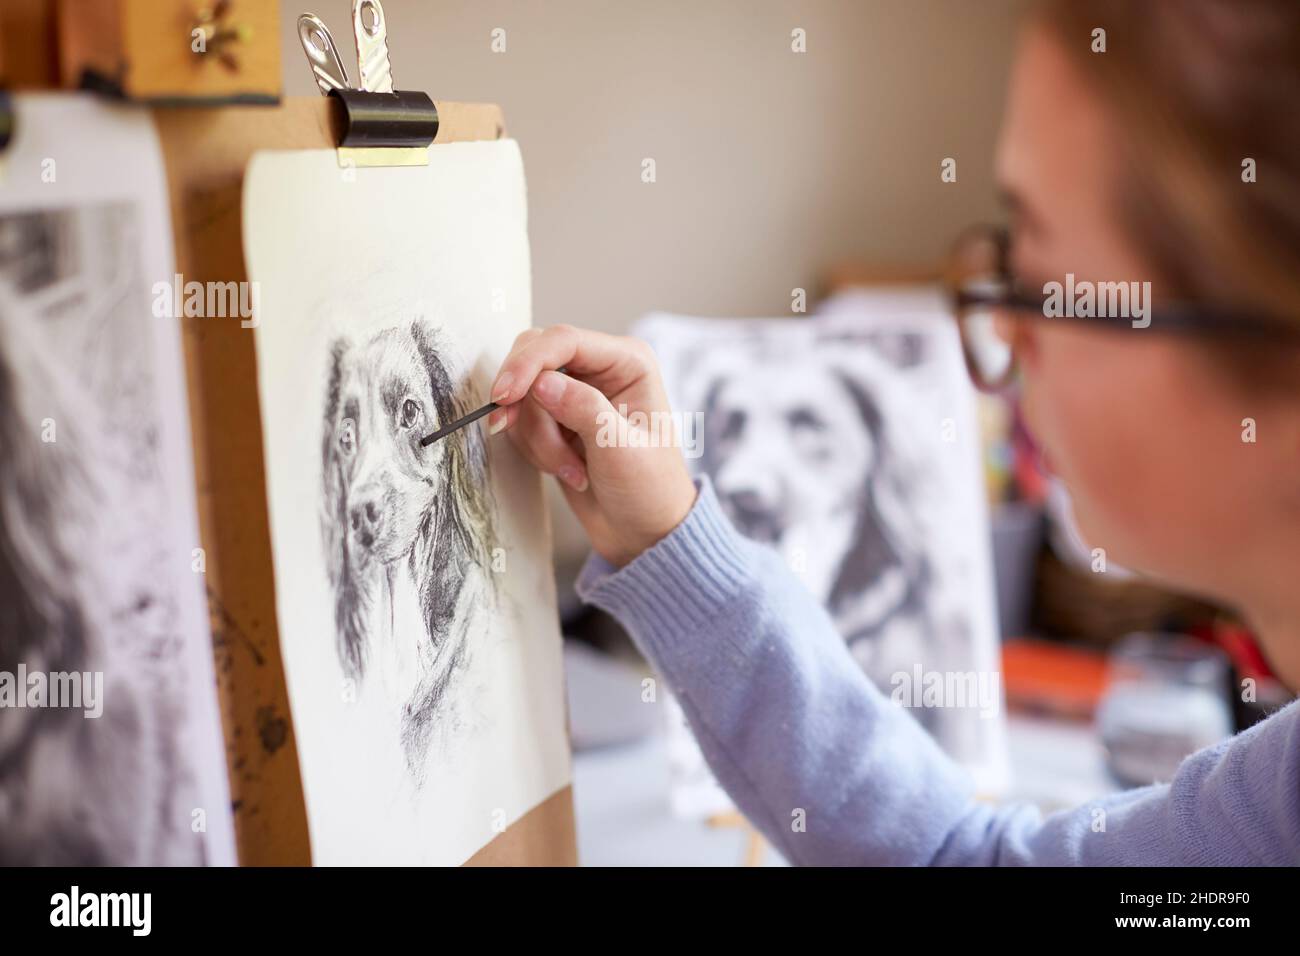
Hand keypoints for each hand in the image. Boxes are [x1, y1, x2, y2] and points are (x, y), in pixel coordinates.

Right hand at [488, 324, 697, 566]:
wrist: (643, 532)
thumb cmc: (649, 490)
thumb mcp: (620, 449)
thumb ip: (583, 409)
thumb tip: (541, 382)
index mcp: (628, 362)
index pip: (563, 341)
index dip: (527, 364)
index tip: (504, 397)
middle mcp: (600, 369)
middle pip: (534, 360)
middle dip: (528, 408)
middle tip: (523, 438)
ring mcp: (576, 393)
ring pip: (524, 396)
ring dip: (538, 439)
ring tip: (573, 470)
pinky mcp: (556, 418)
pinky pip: (522, 419)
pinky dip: (534, 448)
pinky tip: (567, 470)